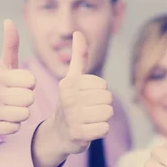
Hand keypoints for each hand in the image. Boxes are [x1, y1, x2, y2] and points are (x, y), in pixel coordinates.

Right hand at [0, 19, 35, 135]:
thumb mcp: (4, 64)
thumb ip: (10, 44)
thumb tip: (9, 21)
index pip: (31, 81)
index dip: (29, 83)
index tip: (21, 83)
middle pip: (30, 99)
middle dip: (28, 98)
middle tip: (18, 97)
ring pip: (24, 114)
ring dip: (22, 112)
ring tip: (12, 107)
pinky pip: (15, 128)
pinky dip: (14, 125)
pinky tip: (5, 118)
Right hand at [46, 31, 113, 155]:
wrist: (58, 134)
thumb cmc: (70, 102)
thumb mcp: (72, 78)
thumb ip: (78, 56)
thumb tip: (78, 32)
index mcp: (68, 83)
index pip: (103, 85)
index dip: (99, 92)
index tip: (85, 98)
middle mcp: (68, 99)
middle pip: (108, 98)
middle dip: (102, 106)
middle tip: (88, 111)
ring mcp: (72, 117)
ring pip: (108, 113)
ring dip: (102, 119)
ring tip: (88, 120)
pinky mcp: (78, 134)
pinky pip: (104, 129)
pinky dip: (100, 131)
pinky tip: (89, 130)